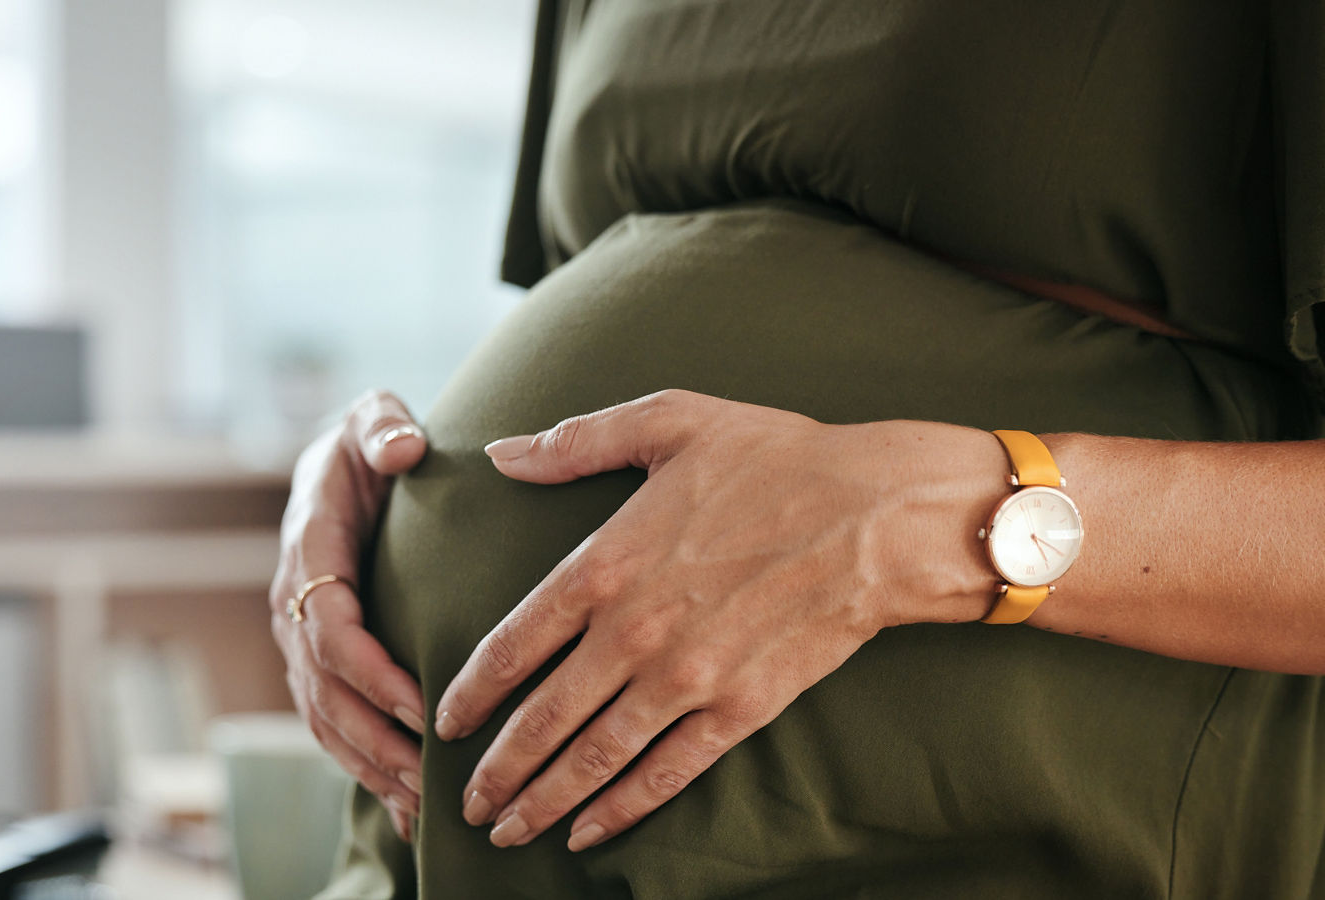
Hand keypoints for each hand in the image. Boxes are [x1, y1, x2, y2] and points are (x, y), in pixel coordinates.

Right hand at [270, 390, 429, 842]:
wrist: (341, 465)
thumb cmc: (368, 443)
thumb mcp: (371, 417)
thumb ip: (383, 425)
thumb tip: (403, 448)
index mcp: (309, 550)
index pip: (330, 626)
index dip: (372, 672)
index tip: (422, 705)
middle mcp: (294, 603)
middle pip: (325, 691)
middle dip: (375, 740)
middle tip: (431, 778)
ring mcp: (300, 639)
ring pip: (324, 720)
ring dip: (370, 767)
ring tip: (421, 806)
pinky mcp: (317, 662)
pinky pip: (332, 726)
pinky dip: (364, 768)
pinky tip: (405, 809)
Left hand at [433, 390, 998, 851]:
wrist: (879, 514)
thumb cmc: (777, 458)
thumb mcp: (670, 421)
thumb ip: (577, 443)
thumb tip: (501, 451)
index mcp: (606, 563)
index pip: (513, 644)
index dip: (471, 691)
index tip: (445, 721)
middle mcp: (634, 632)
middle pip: (542, 718)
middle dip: (497, 769)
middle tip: (465, 804)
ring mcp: (687, 678)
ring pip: (594, 758)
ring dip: (544, 800)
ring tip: (507, 833)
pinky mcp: (740, 709)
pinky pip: (666, 773)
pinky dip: (622, 809)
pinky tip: (589, 834)